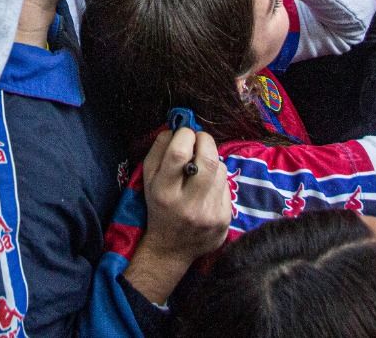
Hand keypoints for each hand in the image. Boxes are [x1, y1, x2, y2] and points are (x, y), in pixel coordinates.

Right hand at [123, 127, 230, 303]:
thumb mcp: (148, 179)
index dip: (185, 135)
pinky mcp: (225, 220)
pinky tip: (207, 189)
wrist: (171, 248)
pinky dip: (217, 180)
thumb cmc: (158, 206)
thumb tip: (177, 128)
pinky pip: (226, 185)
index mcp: (164, 193)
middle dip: (206, 140)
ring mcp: (209, 214)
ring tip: (200, 169)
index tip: (185, 133)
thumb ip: (159, 150)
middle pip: (208, 160)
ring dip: (212, 161)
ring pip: (220, 169)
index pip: (178, 154)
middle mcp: (188, 205)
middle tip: (199, 139)